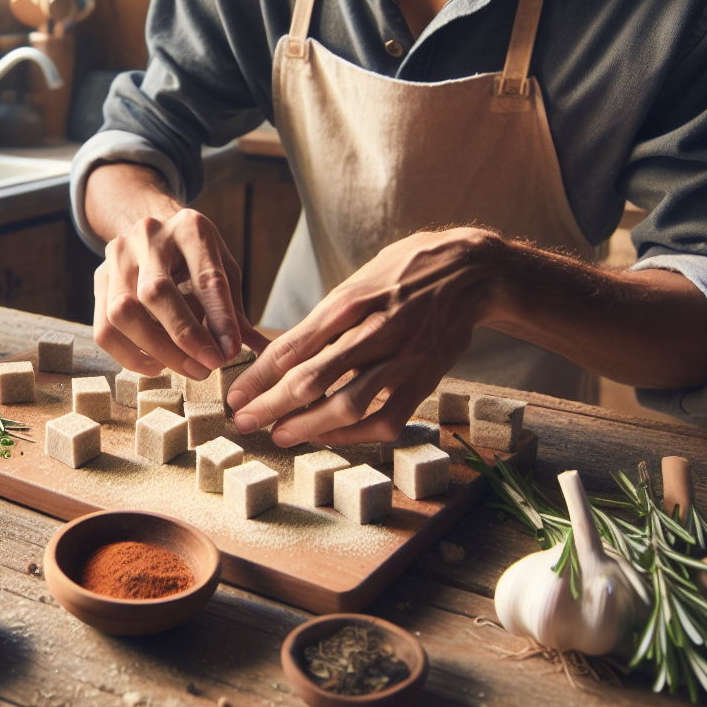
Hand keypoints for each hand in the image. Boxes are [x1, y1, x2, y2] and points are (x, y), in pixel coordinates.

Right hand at [93, 206, 269, 378]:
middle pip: (156, 292)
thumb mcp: (222, 269)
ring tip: (187, 369)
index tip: (230, 352)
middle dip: (184, 336)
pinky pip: (104, 329)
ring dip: (156, 350)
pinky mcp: (99, 280)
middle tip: (209, 366)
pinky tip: (157, 365)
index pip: (205, 276)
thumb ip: (234, 308)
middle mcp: (148, 236)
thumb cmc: (195, 257)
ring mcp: (117, 257)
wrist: (153, 232)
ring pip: (124, 312)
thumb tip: (258, 349)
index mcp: (189, 228)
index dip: (219, 318)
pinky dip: (130, 356)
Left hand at [227, 227, 500, 445]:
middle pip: (311, 377)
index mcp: (349, 301)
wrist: (471, 272)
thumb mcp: (358, 282)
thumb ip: (324, 320)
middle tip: (244, 421)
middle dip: (270, 404)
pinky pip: (386, 420)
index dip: (258, 375)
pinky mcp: (425, 380)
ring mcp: (402, 358)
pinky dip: (355, 434)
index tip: (235, 395)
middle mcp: (374, 330)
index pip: (292, 345)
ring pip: (347, 403)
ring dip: (307, 425)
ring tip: (279, 435)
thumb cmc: (403, 274)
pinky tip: (330, 435)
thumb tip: (281, 357)